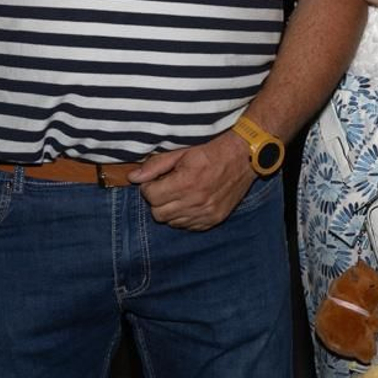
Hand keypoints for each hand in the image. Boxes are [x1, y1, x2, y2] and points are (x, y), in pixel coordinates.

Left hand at [130, 131, 255, 230]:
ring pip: (172, 222)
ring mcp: (206, 213)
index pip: (150, 196)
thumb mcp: (182, 152)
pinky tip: (191, 202)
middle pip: (158, 213)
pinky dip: (185, 216)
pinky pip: (188, 226)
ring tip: (181, 194)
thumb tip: (133, 178)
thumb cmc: (211, 151)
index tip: (156, 181)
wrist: (244, 157)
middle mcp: (196, 201)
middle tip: (167, 188)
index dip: (149, 187)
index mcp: (186, 182)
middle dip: (158, 200)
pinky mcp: (214, 219)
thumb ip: (156, 166)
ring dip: (171, 209)